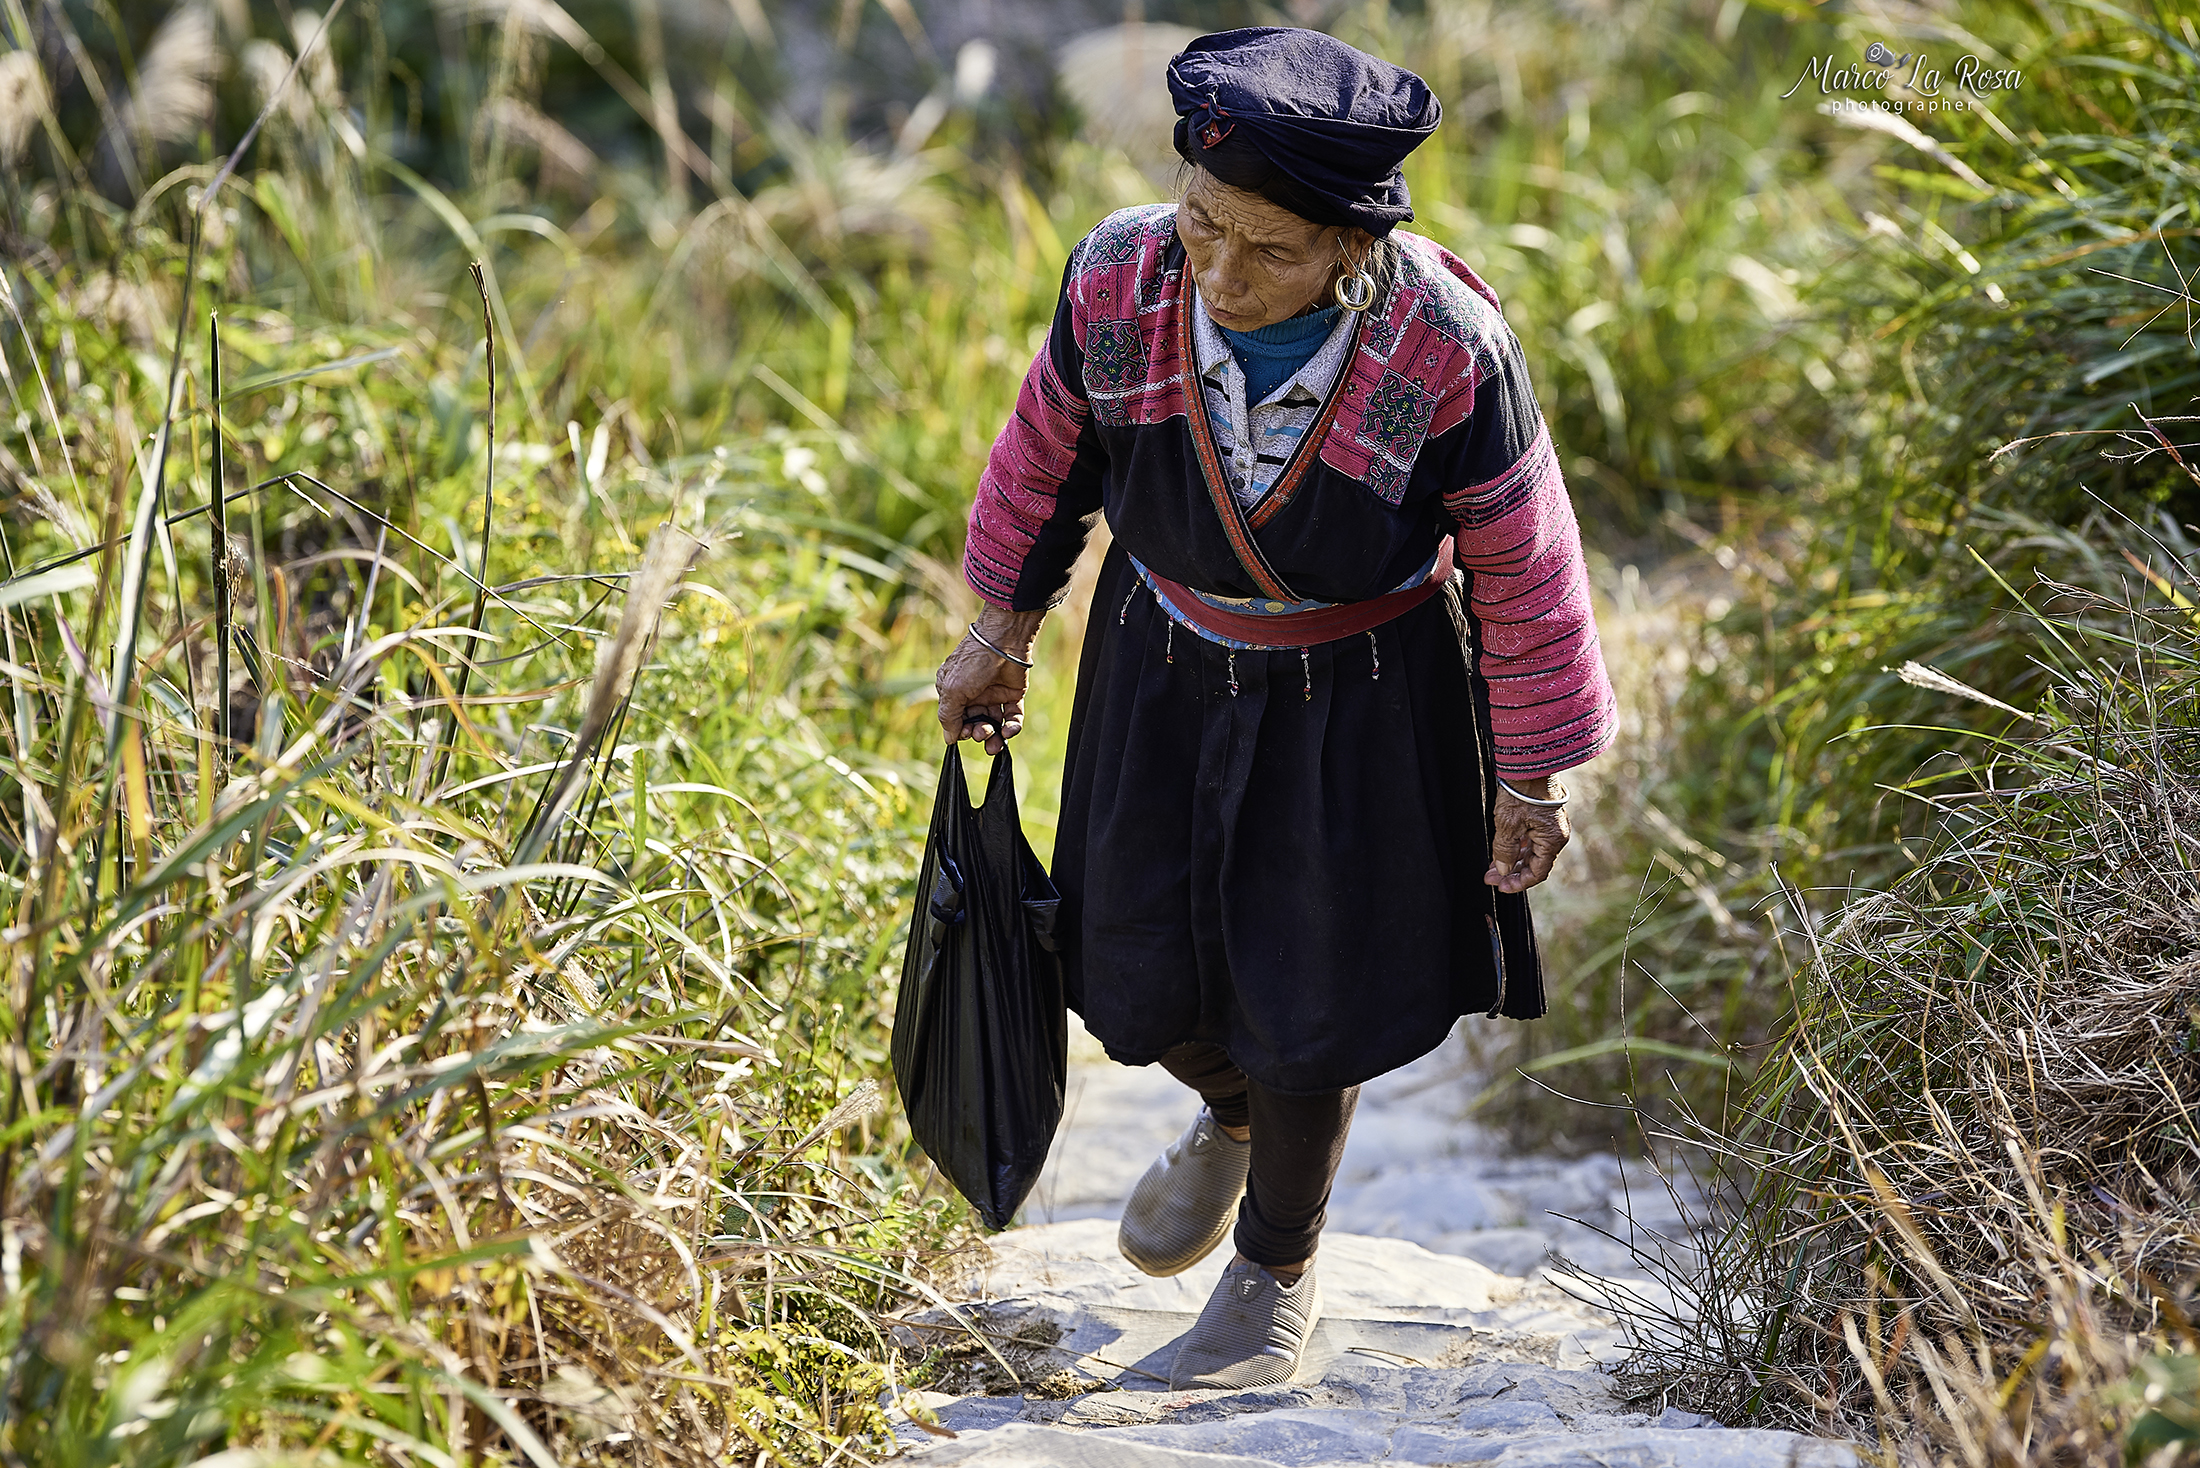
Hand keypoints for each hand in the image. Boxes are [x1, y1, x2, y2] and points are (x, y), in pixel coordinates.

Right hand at [936, 608, 1043, 755]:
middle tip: (982, 733)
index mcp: (954, 692)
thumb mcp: (953, 691)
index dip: (960, 730)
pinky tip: (1009, 730)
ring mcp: (993, 695)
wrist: (1003, 640)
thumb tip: (949, 739)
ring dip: (995, 737)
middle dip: (978, 734)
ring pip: (994, 724)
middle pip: (975, 724)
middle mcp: (973, 695)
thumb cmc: (973, 662)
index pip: (955, 719)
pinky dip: (1012, 728)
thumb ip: (949, 717)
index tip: (965, 733)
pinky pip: (1012, 717)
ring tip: (996, 743)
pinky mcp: (1012, 694)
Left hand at [1485, 776, 1571, 893]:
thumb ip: (1505, 851)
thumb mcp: (1507, 825)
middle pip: (1534, 863)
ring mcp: (1550, 826)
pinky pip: (1530, 839)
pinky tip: (1501, 851)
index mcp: (1552, 840)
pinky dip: (1516, 847)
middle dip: (1511, 872)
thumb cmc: (1521, 792)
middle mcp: (1556, 835)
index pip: (1537, 872)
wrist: (1528, 763)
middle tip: (1490, 877)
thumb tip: (1503, 870)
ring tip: (1492, 866)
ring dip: (1512, 860)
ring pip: (1531, 852)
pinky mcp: (1542, 818)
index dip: (1518, 882)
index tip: (1500, 885)